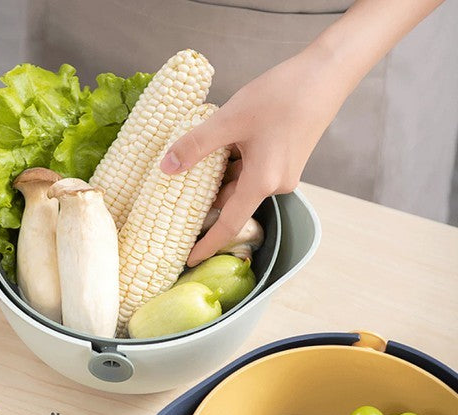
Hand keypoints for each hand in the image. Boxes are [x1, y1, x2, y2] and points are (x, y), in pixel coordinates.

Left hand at [160, 47, 343, 266]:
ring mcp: (282, 173)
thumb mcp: (230, 118)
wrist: (326, 73)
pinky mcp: (285, 160)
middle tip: (174, 199)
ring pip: (240, 183)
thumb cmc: (281, 95)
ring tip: (193, 164)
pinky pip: (251, 171)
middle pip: (232, 202)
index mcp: (262, 182)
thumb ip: (196, 144)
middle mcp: (275, 184)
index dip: (207, 244)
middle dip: (205, 201)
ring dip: (219, 176)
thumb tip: (166, 168)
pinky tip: (220, 145)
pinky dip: (233, 164)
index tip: (188, 262)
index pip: (229, 224)